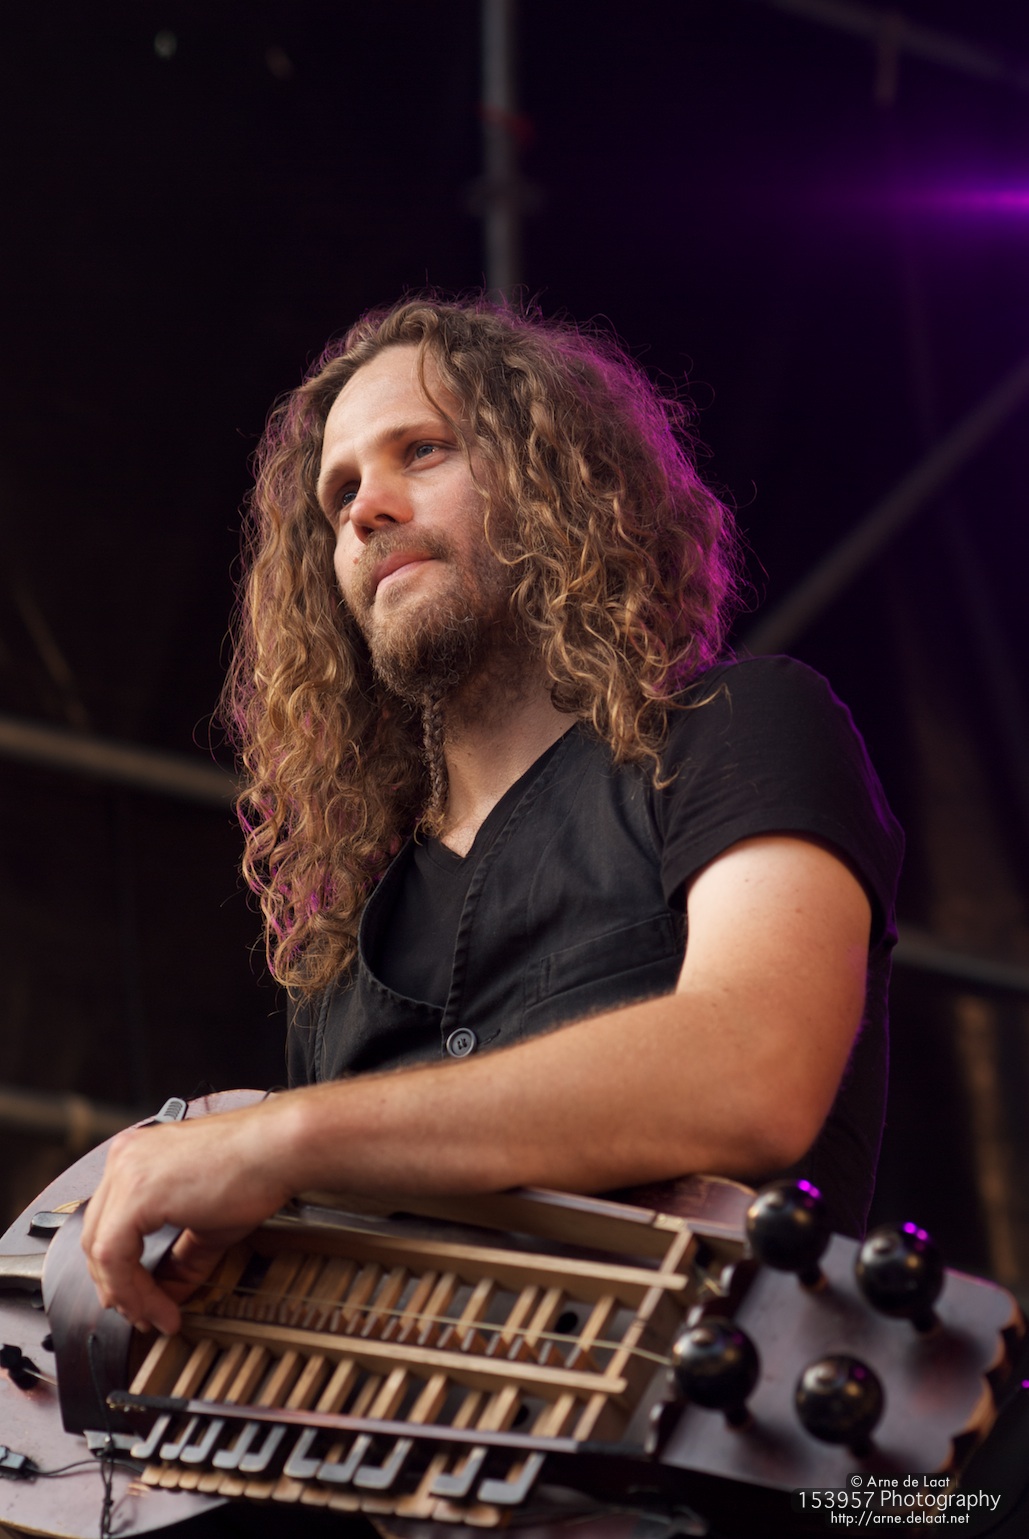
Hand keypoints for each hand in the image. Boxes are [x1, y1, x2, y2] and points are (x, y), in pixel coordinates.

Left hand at [80, 1102, 293, 1334]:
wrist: (280, 1150)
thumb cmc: (255, 1169)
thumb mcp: (208, 1223)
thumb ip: (181, 1259)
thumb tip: (167, 1295)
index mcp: (137, 1156)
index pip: (109, 1223)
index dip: (121, 1270)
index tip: (142, 1300)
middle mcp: (125, 1158)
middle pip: (97, 1237)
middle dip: (118, 1286)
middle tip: (143, 1314)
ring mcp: (127, 1172)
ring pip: (101, 1251)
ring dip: (127, 1294)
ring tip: (154, 1316)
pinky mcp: (136, 1193)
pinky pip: (115, 1256)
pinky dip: (133, 1290)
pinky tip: (160, 1306)